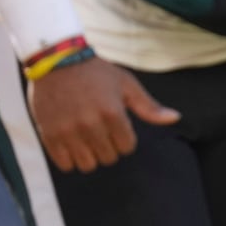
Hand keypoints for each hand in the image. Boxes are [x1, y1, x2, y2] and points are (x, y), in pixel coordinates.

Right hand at [28, 55, 180, 172]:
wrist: (57, 60)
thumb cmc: (96, 72)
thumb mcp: (126, 84)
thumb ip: (149, 106)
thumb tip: (175, 118)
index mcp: (112, 112)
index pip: (126, 147)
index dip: (125, 139)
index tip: (117, 127)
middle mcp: (90, 125)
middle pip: (108, 158)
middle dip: (109, 147)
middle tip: (102, 131)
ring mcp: (68, 132)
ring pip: (87, 165)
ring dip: (90, 155)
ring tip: (87, 139)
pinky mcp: (49, 136)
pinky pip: (65, 165)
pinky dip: (70, 159)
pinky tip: (72, 143)